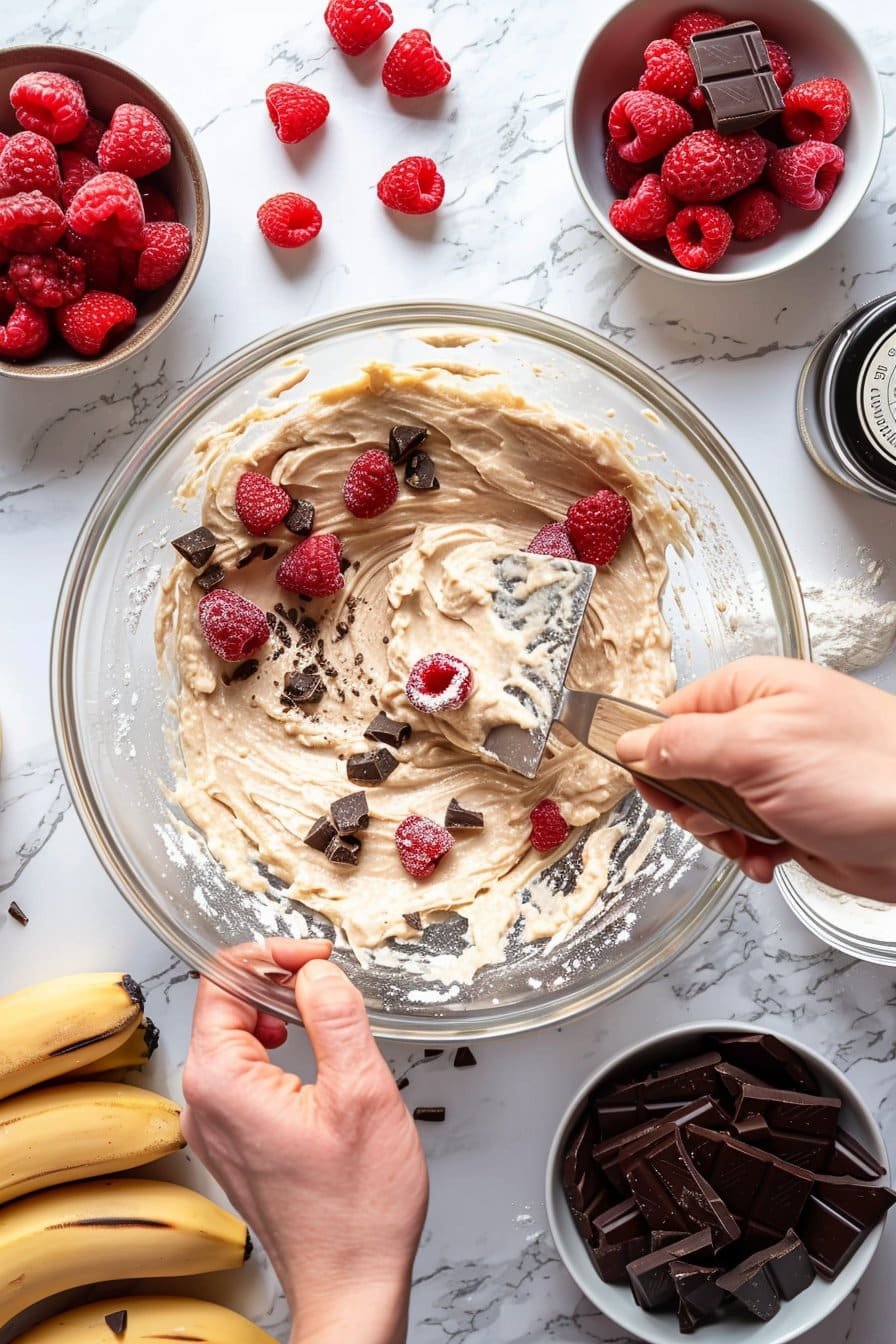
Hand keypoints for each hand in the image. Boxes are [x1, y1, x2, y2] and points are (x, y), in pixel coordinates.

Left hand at [181, 940, 427, 1343]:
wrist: (352, 1283)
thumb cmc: (356, 1208)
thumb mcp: (361, 1090)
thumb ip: (335, 1014)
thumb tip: (315, 970)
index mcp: (220, 1082)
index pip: (221, 979)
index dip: (272, 953)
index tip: (317, 956)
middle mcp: (203, 1103)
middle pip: (225, 1005)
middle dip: (278, 980)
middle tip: (328, 977)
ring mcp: (214, 1126)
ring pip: (236, 1038)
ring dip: (279, 1015)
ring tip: (325, 1013)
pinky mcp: (234, 1143)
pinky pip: (244, 1073)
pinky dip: (277, 1050)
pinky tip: (312, 1057)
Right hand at [616, 656, 895, 900]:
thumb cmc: (866, 774)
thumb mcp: (756, 748)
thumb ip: (684, 743)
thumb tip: (631, 741)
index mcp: (751, 691)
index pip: (669, 714)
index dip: (653, 753)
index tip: (658, 786)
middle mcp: (762, 728)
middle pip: (684, 767)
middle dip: (691, 803)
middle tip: (715, 814)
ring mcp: (778, 774)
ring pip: (710, 809)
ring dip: (721, 834)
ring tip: (750, 839)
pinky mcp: (793, 815)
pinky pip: (744, 836)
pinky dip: (750, 853)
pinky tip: (771, 857)